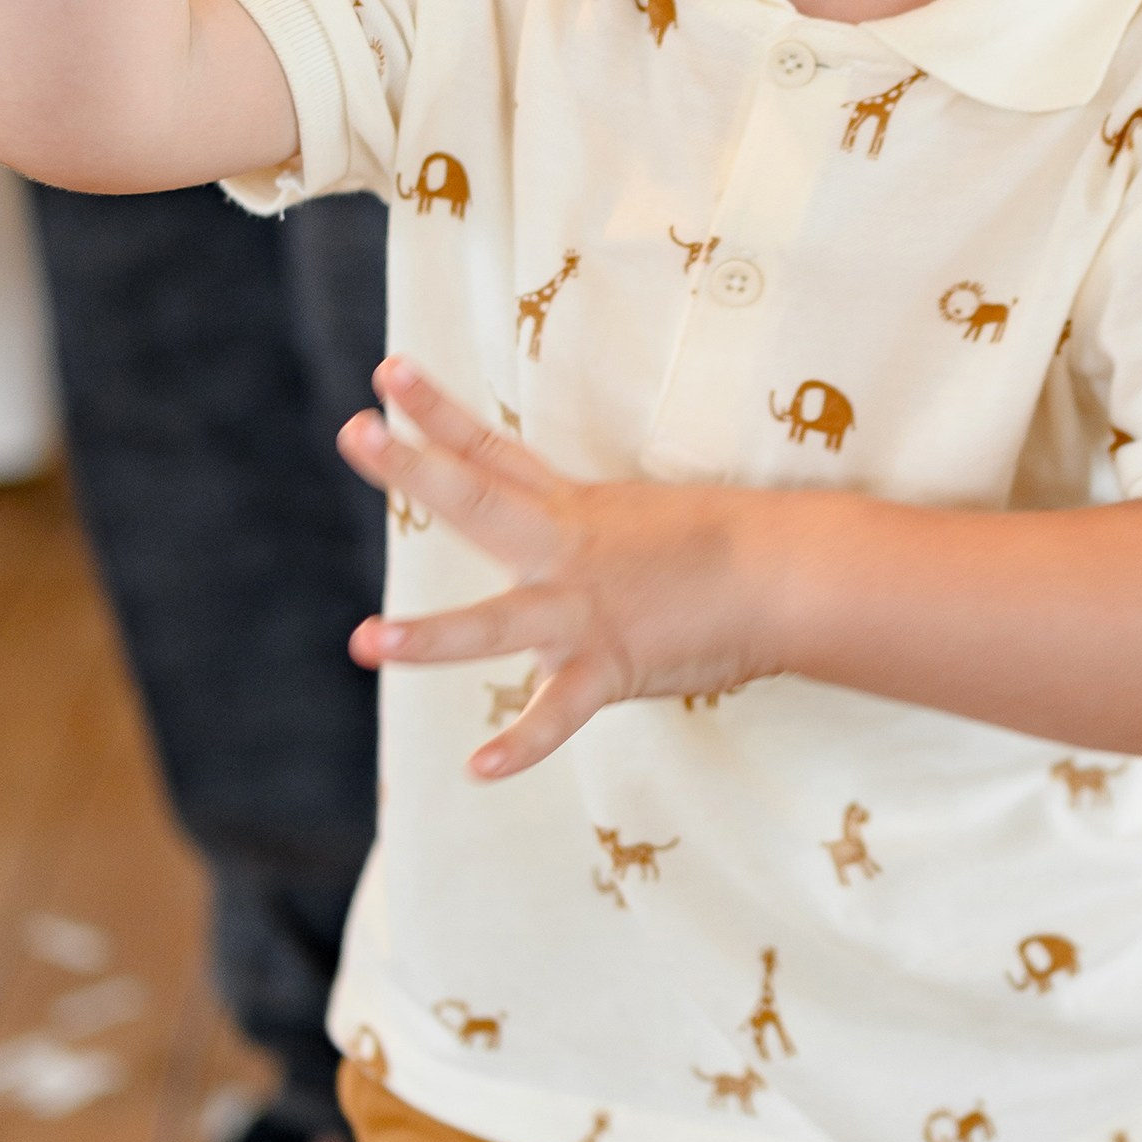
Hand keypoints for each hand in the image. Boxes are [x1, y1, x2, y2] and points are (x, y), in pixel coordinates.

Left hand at [340, 359, 772, 773]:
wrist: (788, 575)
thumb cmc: (727, 544)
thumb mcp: (641, 516)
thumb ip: (587, 526)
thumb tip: (557, 531)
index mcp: (570, 512)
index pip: (491, 452)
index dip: (437, 414)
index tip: (387, 374)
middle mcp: (564, 553)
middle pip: (476, 503)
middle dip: (412, 469)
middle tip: (353, 432)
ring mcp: (583, 611)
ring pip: (494, 623)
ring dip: (431, 637)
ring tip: (367, 641)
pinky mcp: (610, 667)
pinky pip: (559, 714)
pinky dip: (522, 743)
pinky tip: (480, 767)